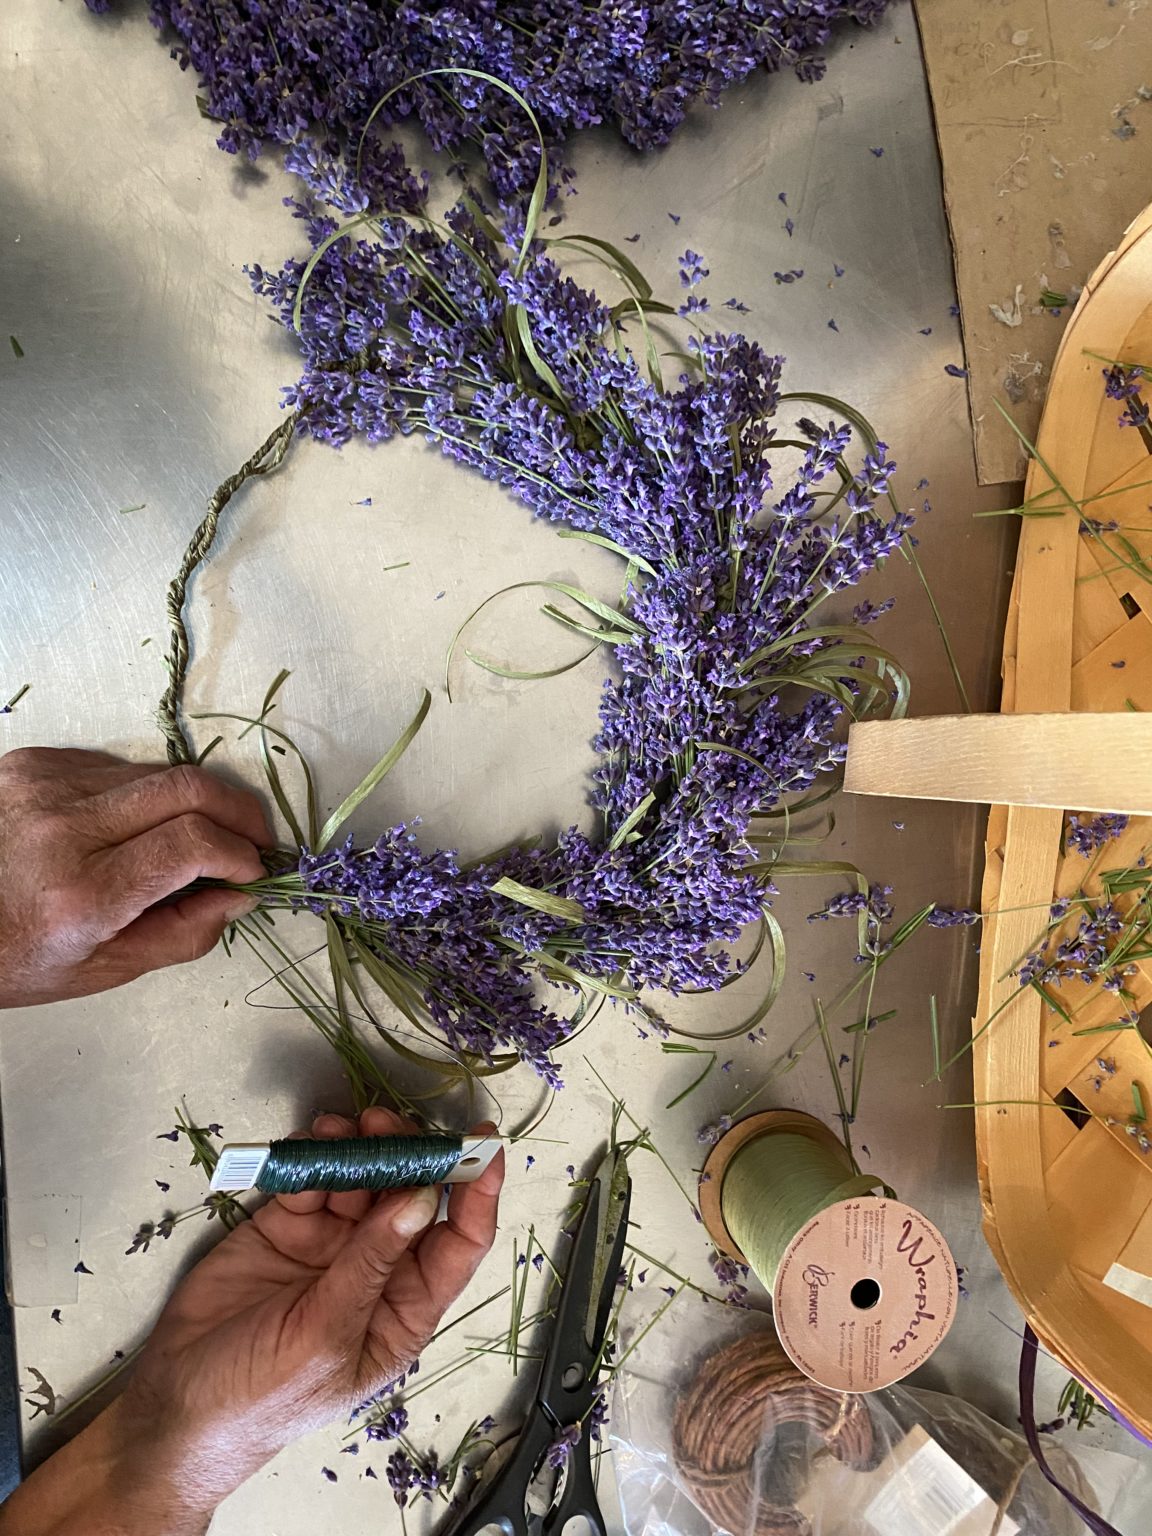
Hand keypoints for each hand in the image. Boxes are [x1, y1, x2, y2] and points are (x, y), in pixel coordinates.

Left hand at [0, 746, 270, 1006]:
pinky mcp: (32, 763)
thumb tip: (241, 894)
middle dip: (238, 810)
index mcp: (83, 894)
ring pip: (157, 773)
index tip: (253, 871)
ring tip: (192, 838)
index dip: (239, 852)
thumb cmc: (19, 956)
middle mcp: (63, 829)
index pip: (192, 844)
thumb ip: (183, 934)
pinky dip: (142, 793)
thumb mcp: (103, 968)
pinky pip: (116, 767)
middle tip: (254, 838)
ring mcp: (44, 786)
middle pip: (188, 788)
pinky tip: (129, 826)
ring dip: (191, 804)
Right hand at [0, 1109, 503, 1535]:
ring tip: (340, 1129)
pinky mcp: (288, 1223)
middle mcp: (378, 1268)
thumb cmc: (263, 1397)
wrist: (174, 1407)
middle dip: (407, 1154)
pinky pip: (313, 1176)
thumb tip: (422, 1199)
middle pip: (412, 1195)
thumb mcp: (326, 1335)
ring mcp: (332, 1242)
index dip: (476, 1192)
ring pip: (364, 1178)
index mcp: (405, 1308)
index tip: (483, 1143)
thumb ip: (371, 1264)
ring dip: (359, 1147)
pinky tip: (312, 1140)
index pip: (459, 1242)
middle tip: (385, 1124)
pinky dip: (316, 1154)